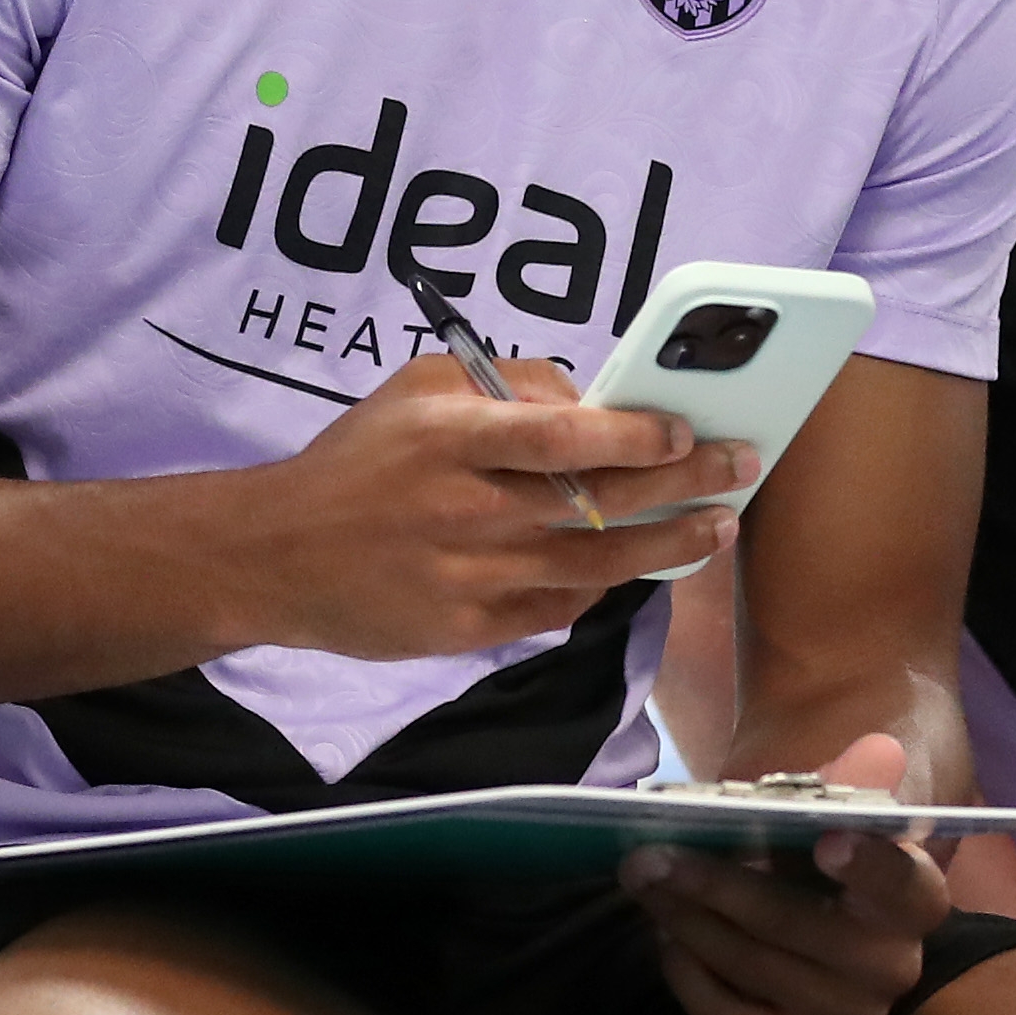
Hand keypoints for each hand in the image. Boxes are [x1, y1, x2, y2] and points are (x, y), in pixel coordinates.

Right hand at [255, 353, 749, 661]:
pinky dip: (603, 589)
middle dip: (684, 484)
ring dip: (668, 547)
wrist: (275, 556)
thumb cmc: (356, 461)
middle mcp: (468, 510)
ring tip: (716, 527)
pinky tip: (639, 568)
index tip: (685, 430)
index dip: (636, 435)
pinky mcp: (468, 630)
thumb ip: (506, 384)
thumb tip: (591, 396)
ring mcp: (470, 576)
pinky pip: (559, 609)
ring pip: (596, 566)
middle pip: (601, 502)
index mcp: (453, 439)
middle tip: (740, 469)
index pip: (565, 436)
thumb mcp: (416, 389)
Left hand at [625, 731, 950, 1014]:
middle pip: (802, 929)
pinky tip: (666, 936)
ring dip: (688, 923)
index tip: (827, 839)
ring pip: (756, 971)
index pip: (904, 885)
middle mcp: (894, 968)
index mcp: (918, 900)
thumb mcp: (840, 812)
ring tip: (643, 882)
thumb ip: (854, 783)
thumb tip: (877, 753)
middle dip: (718, 887)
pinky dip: (690, 978)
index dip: (869, 867)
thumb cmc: (826, 854)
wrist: (826, 916)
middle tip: (652, 854)